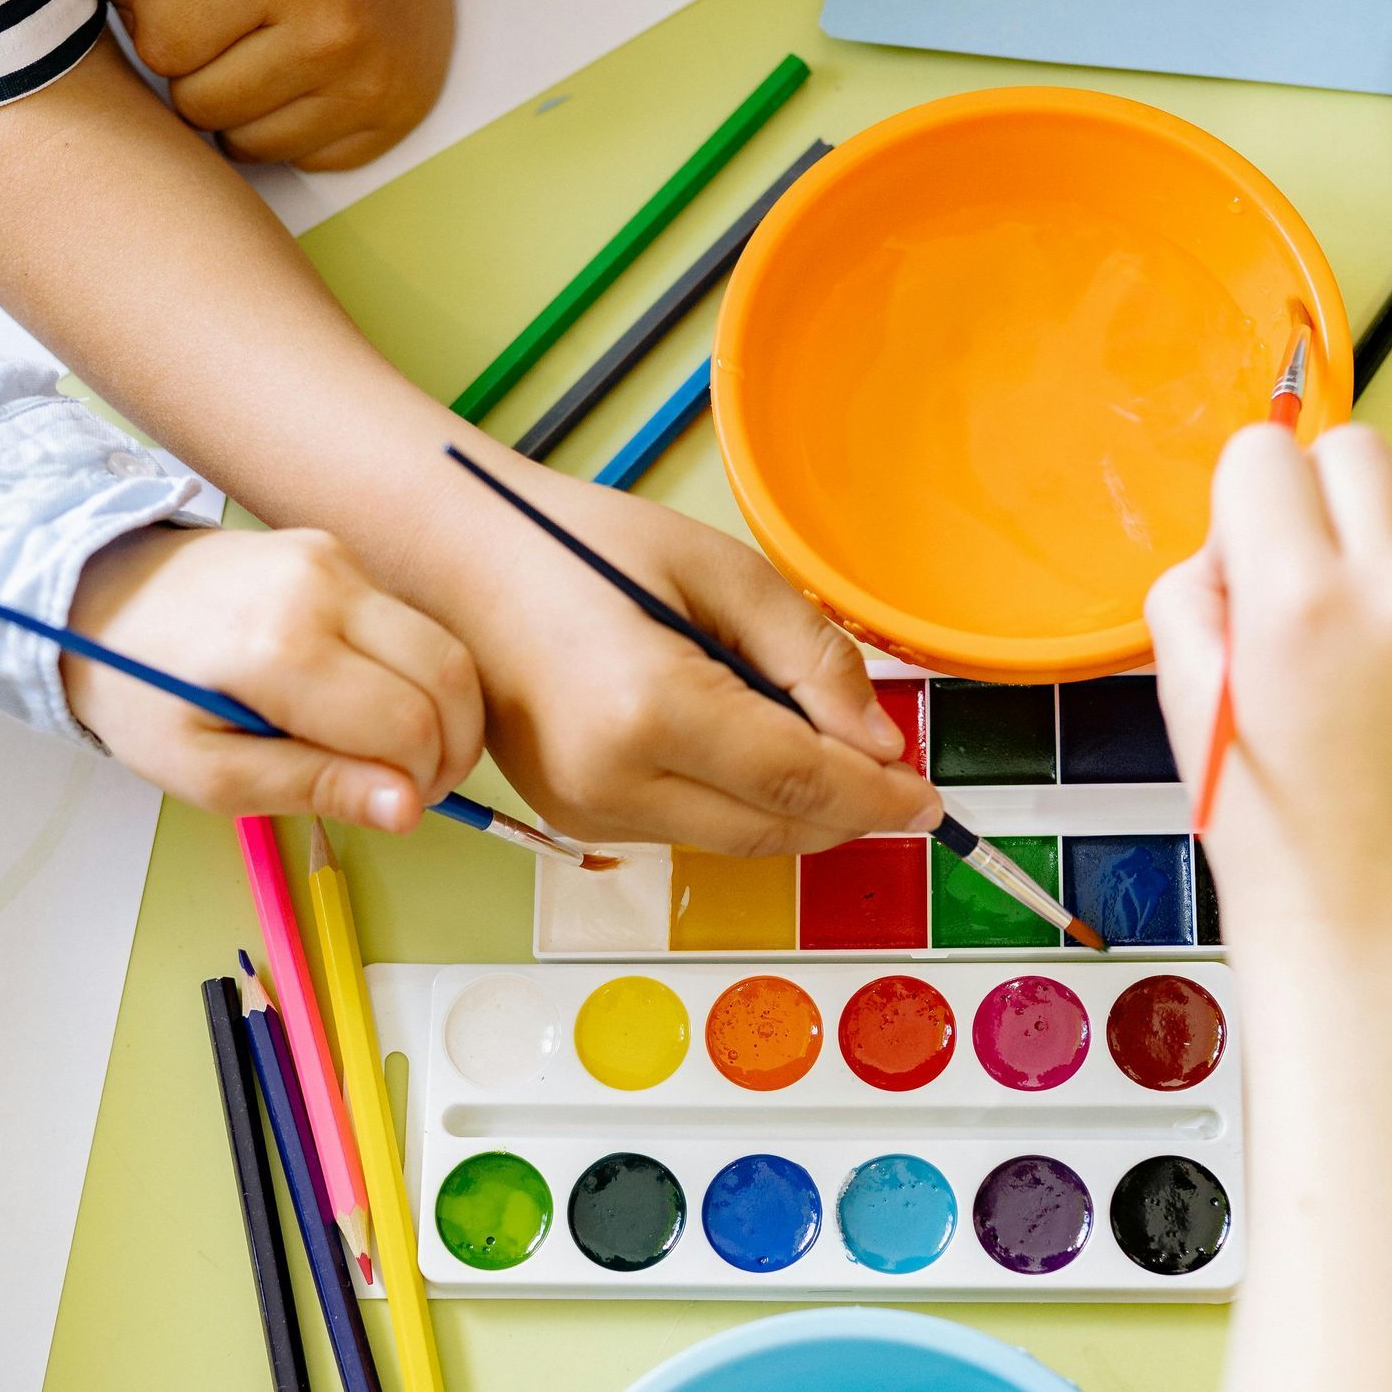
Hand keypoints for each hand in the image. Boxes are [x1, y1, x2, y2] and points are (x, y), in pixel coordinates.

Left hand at [66, 525, 483, 828]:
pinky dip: (413, 672)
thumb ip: (312, 787)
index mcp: (281, 648)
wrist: (100, 595)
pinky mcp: (339, 549)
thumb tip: (408, 808)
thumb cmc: (144, 696)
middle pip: (448, 675)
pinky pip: (411, 621)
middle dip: (452, 746)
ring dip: (442, 709)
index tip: (400, 808)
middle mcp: (322, 586)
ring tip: (398, 752)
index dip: (422, 781)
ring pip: (442, 645)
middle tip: (419, 789)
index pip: (409, 723)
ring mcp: (335, 557)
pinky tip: (369, 701)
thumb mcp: (210, 773)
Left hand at [83, 0, 468, 170]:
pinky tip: (308, 65)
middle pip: (198, 107)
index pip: (158, 49)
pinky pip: (303, 158)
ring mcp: (369, 81)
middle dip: (197, 64)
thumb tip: (98, 32)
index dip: (158, 15)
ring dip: (239, 101)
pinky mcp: (396, 114)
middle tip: (230, 13)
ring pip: (246, 146)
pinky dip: (292, 121)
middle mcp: (328, 31)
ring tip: (267, 39)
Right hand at [425, 453, 938, 852]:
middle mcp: (611, 782)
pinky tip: (743, 743)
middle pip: (774, 832)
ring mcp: (585, 812)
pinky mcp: (574, 820)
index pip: (798, 782)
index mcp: (648, 712)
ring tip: (816, 741)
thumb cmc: (580, 550)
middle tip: (896, 777)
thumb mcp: (721, 571)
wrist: (462, 568)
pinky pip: (689, 830)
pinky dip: (738, 801)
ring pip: (736, 842)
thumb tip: (878, 744)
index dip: (877, 797)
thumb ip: (811, 657)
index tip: (929, 798)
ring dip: (794, 808)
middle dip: (848, 812)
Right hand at [1146, 424, 1391, 949]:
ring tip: (1332, 623)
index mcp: (1297, 599)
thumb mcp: (1181, 698)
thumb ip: (1190, 593)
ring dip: (1362, 528)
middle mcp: (1390, 588)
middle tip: (1282, 579)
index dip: (1234, 503)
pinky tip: (1375, 663)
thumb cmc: (1264, 829)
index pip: (1264, 454)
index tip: (1233, 568)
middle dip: (1304, 493)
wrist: (1364, 920)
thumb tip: (1227, 550)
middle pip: (1351, 449)